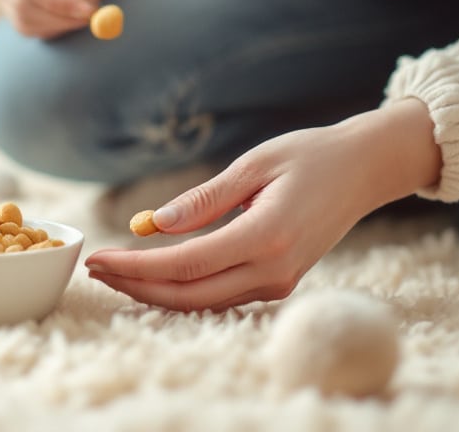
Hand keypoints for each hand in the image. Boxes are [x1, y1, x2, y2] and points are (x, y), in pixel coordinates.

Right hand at [0, 0, 139, 37]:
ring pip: (25, 19)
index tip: (88, 11)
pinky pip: (30, 28)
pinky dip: (56, 27)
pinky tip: (75, 11)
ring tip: (89, 7)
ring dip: (61, 23)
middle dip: (60, 14)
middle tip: (96, 15)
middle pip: (21, 1)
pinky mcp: (12, 6)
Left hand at [84, 99, 441, 311]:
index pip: (184, 264)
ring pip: (202, 302)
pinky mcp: (279, 283)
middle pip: (187, 294)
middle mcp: (274, 270)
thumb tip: (153, 226)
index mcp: (266, 237)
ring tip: (111, 272)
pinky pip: (219, 297)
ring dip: (152, 292)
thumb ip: (203, 199)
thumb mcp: (253, 164)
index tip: (97, 257)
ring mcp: (279, 283)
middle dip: (134, 286)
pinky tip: (149, 276)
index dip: (134, 266)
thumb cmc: (310, 156)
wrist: (366, 170)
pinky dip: (180, 291)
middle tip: (92, 268)